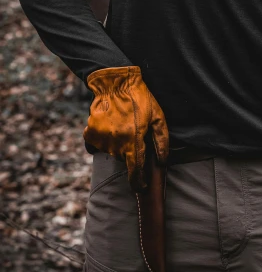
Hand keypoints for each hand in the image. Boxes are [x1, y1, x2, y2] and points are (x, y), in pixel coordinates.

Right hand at [84, 65, 168, 191]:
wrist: (115, 83)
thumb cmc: (140, 99)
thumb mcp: (157, 117)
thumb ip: (161, 141)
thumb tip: (163, 162)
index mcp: (133, 141)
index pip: (135, 171)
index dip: (138, 182)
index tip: (140, 188)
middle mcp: (116, 143)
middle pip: (123, 158)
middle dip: (129, 150)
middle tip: (133, 132)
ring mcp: (101, 139)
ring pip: (111, 151)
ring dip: (117, 143)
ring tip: (121, 124)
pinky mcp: (90, 133)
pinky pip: (96, 144)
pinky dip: (102, 139)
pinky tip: (108, 127)